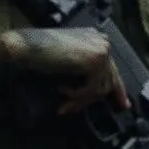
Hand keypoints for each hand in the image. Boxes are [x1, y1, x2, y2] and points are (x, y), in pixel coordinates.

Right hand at [0, 26, 125, 115]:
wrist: (24, 47)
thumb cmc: (38, 55)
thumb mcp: (68, 64)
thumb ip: (84, 72)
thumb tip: (97, 93)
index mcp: (96, 40)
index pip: (113, 69)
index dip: (118, 90)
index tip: (123, 106)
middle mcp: (102, 42)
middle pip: (108, 81)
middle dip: (89, 100)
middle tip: (69, 109)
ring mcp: (101, 50)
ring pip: (101, 89)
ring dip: (80, 99)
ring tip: (62, 100)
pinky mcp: (95, 60)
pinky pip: (93, 89)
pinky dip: (77, 95)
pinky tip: (61, 88)